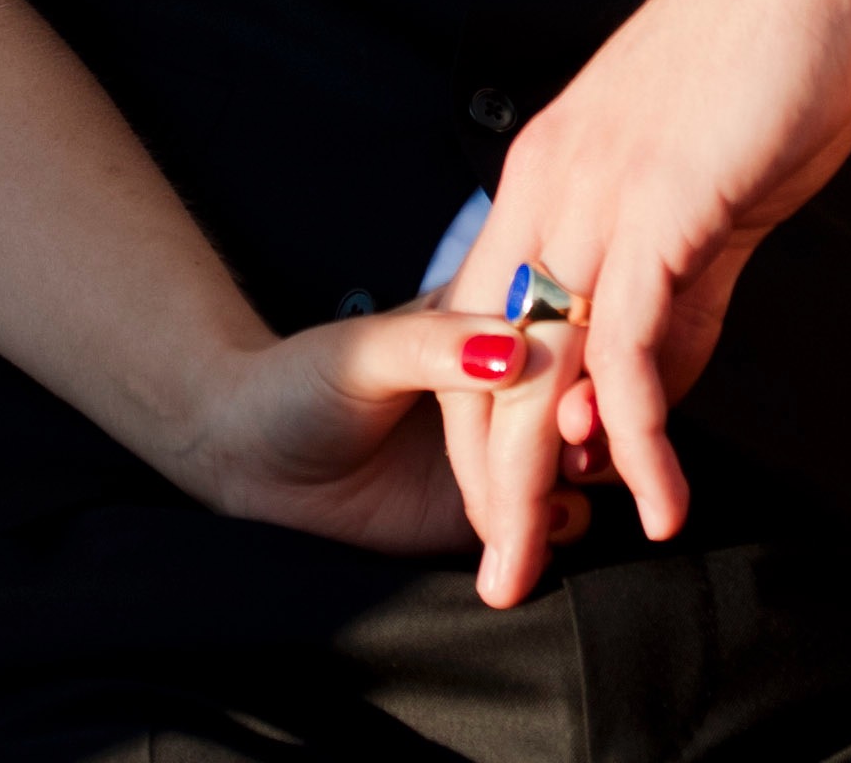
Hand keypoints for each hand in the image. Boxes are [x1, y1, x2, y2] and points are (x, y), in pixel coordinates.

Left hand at [178, 308, 590, 594]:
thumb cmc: (300, 382)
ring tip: (562, 491)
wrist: (251, 456)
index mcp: (491, 317)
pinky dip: (561, 528)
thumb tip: (510, 348)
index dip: (588, 355)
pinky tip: (538, 533)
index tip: (584, 384)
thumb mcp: (363, 353)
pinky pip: (554, 522)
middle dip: (599, 424)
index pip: (567, 326)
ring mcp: (509, 449)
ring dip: (591, 476)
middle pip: (592, 396)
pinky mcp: (495, 513)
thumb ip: (434, 348)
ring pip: (589, 459)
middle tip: (576, 448)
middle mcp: (513, 381)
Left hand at [454, 0, 850, 570]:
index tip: (506, 511)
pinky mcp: (660, 210)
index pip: (487, 325)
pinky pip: (628, 354)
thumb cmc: (781, 58)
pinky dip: (638, 441)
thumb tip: (662, 385)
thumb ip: (681, 289)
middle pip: (489, 362)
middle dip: (485, 484)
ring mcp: (597, 195)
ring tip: (543, 567)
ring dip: (536, 486)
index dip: (488, 427)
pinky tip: (660, 500)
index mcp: (549, 171)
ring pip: (537, 369)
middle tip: (499, 577)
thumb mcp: (715, 192)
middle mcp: (549, 184)